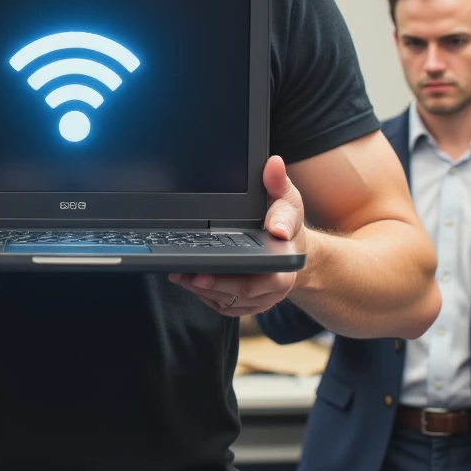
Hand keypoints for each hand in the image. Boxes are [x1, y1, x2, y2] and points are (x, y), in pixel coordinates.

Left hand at [169, 155, 305, 317]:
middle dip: (214, 284)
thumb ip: (278, 182)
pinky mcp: (249, 304)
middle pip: (245, 290)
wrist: (290, 247)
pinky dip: (206, 297)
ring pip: (231, 301)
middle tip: (188, 274)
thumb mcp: (285, 197)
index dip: (240, 273)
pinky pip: (226, 306)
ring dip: (204, 291)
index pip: (270, 267)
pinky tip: (189, 282)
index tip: (212, 269)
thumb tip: (273, 163)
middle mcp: (278, 283)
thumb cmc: (285, 221)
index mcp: (287, 259)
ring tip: (180, 275)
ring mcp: (263, 297)